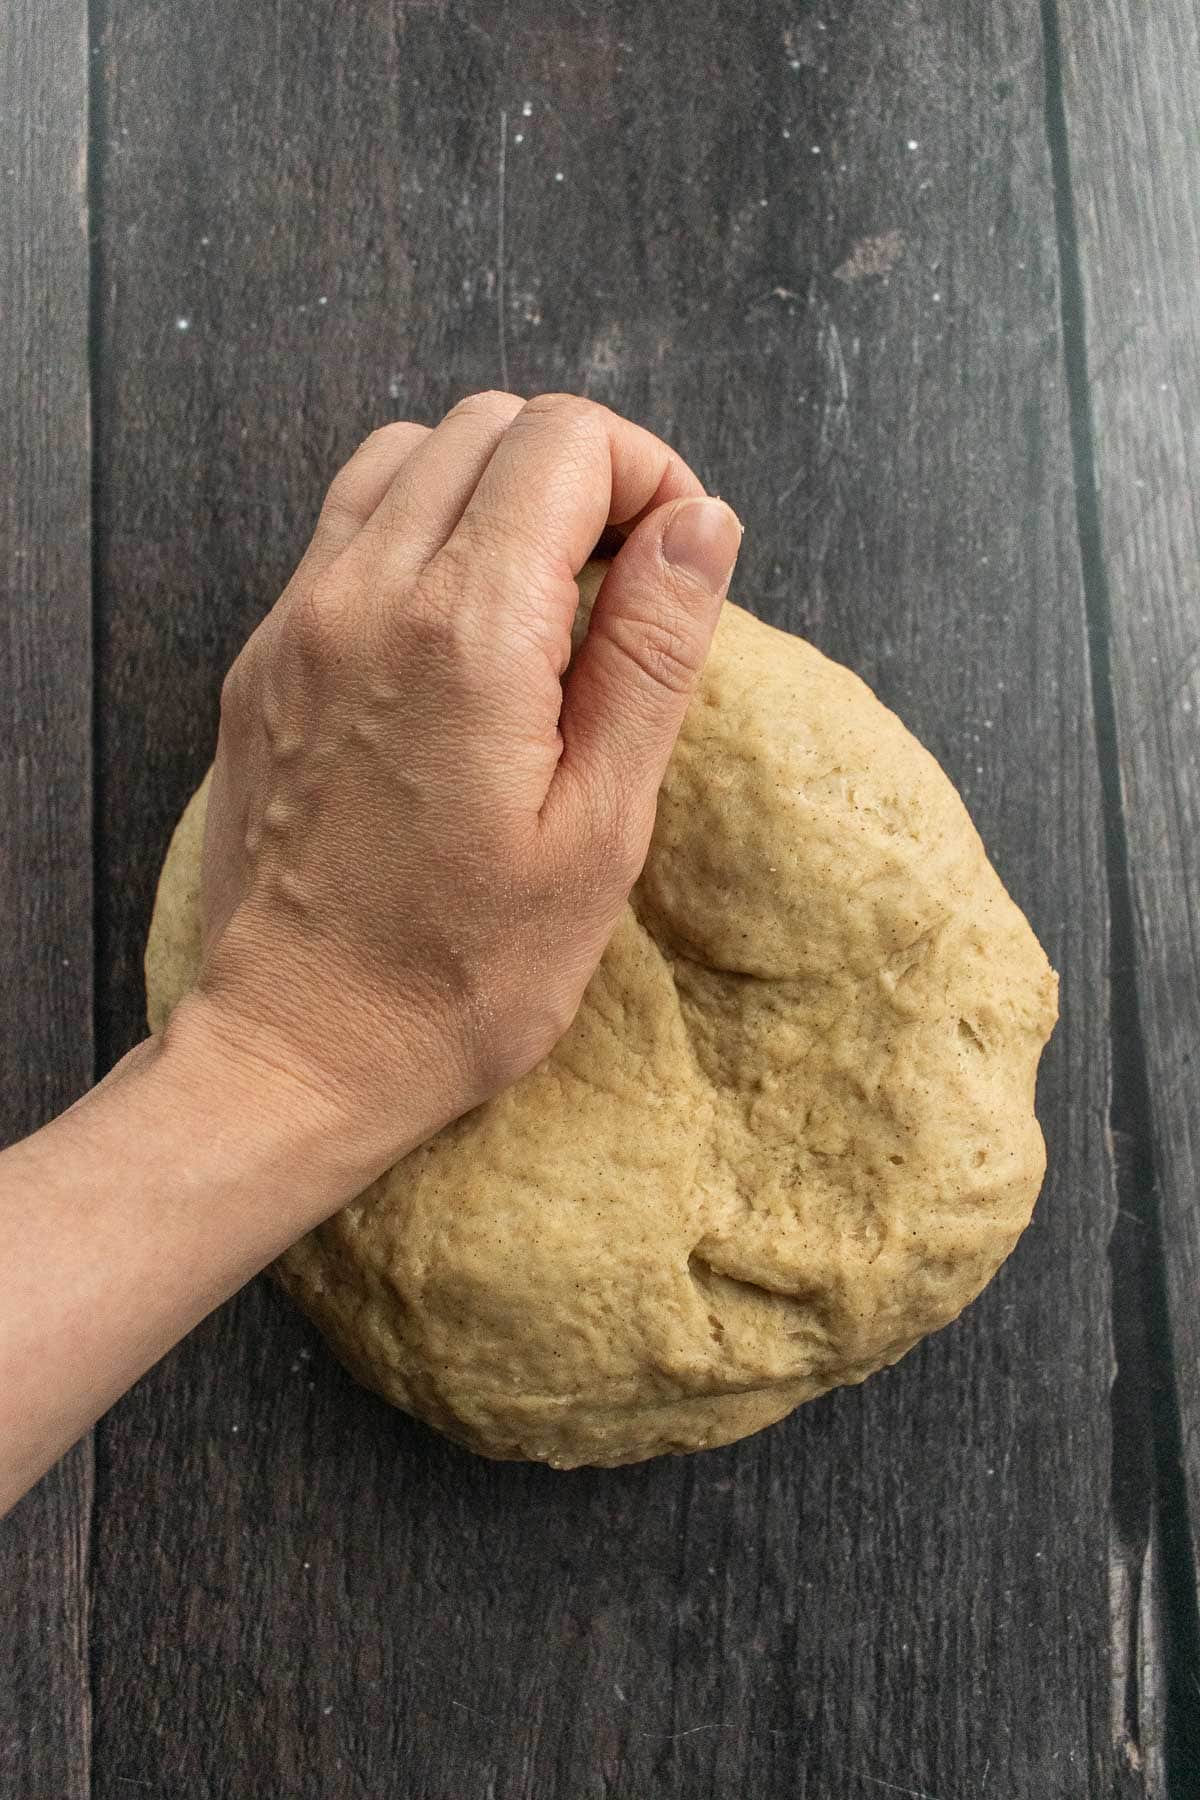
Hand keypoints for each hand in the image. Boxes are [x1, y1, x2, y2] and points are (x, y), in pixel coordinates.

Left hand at [180, 392, 742, 1175]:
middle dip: (579, 473)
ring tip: (541, 603)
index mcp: (467, 631)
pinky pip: (345, 530)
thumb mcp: (601, 826)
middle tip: (620, 585)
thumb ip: (651, 652)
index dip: (648, 476)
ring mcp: (297, 620)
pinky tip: (457, 638)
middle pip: (488, 426)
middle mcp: (364, 595)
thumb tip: (700, 518)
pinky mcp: (263, 658)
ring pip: (406, 456)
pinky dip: (420, 534)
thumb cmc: (464, 971)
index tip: (673, 566)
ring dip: (494, 493)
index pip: (565, 439)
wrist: (299, 1051)